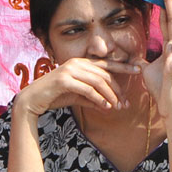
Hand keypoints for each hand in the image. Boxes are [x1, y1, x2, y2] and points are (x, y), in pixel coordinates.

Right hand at [13, 56, 139, 117]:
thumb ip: (93, 98)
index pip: (106, 64)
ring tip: (117, 108)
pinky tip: (105, 107)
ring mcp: (70, 70)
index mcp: (81, 63)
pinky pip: (88, 89)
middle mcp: (77, 63)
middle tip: (125, 104)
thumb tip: (110, 106)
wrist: (32, 100)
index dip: (124, 67)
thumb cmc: (55, 96)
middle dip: (118, 90)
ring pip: (98, 82)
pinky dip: (99, 99)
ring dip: (110, 96)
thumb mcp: (78, 97)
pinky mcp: (64, 80)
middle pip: (105, 75)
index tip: (139, 70)